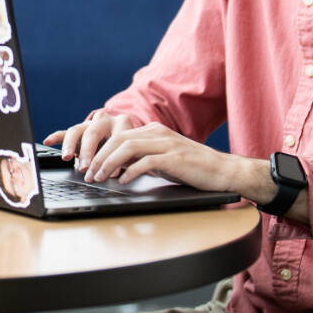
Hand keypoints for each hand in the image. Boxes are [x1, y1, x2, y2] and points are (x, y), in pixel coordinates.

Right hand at [45, 111, 139, 175]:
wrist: (126, 134)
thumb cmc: (130, 147)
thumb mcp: (134, 153)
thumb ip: (127, 161)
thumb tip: (116, 174)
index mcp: (122, 122)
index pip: (116, 136)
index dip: (113, 156)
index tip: (111, 173)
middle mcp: (104, 120)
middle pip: (93, 132)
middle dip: (88, 152)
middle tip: (86, 168)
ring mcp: (90, 123)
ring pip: (76, 130)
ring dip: (70, 145)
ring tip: (67, 158)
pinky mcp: (79, 130)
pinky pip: (65, 132)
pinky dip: (56, 137)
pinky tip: (48, 141)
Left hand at [82, 118, 239, 193]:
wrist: (223, 171)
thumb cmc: (192, 168)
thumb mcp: (162, 159)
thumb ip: (141, 158)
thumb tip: (116, 166)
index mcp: (153, 131)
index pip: (119, 136)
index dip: (100, 151)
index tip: (89, 167)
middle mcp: (158, 133)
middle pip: (119, 140)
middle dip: (99, 157)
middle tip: (89, 174)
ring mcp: (167, 144)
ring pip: (128, 148)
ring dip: (109, 164)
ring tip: (100, 178)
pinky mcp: (174, 158)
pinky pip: (146, 162)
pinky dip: (130, 171)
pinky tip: (123, 181)